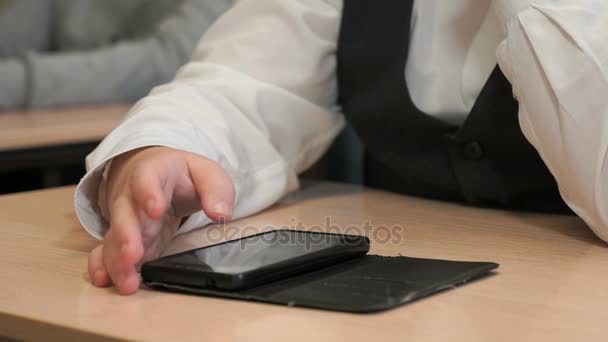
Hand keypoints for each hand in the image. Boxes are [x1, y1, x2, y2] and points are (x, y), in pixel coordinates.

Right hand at [87, 146, 234, 294]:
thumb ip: (216, 190)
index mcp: (153, 172)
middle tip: (133, 255)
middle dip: (127, 235)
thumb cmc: (183, 175)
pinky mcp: (123, 239)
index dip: (149, 192)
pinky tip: (105, 281)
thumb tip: (221, 214)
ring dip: (118, 261)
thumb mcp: (206, 173)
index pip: (147, 178)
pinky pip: (106, 252)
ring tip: (128, 282)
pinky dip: (104, 267)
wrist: (158, 174)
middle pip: (125, 213)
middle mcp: (131, 196)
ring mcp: (125, 219)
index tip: (155, 209)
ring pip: (114, 238)